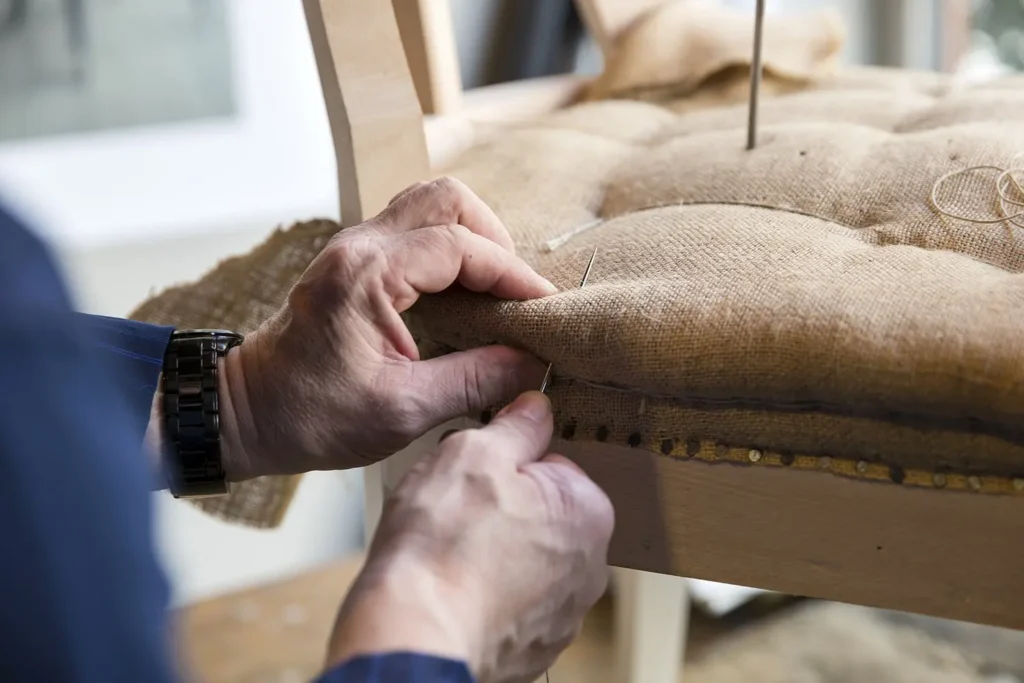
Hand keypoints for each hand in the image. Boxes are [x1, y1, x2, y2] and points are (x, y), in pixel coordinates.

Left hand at [217, 178, 556, 479]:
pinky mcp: (353, 261)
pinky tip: (462, 290)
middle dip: (493, 239)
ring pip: (429, 205)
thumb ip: (474, 381)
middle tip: (514, 291)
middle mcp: (359, 246)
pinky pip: (413, 228)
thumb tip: (530, 362)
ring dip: (471, 237)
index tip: (542, 304)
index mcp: (367, 275)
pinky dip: (448, 247)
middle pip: (446, 199)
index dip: (511, 272)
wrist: (244, 411)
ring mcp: (352, 247)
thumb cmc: (310, 415)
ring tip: (494, 288)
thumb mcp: (403, 410)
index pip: (460, 246)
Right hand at [326, 391, 614, 682]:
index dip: (505, 464)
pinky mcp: (534, 647)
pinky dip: (486, 595)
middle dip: (503, 509)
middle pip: (541, 513)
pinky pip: (511, 604)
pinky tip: (454, 590)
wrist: (413, 633)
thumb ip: (517, 425)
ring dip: (495, 553)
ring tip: (450, 555)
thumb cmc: (442, 543)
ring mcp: (564, 613)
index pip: (551, 464)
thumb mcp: (474, 452)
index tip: (473, 475)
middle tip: (456, 514)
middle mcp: (590, 566)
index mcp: (587, 511)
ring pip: (525, 560)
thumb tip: (537, 406)